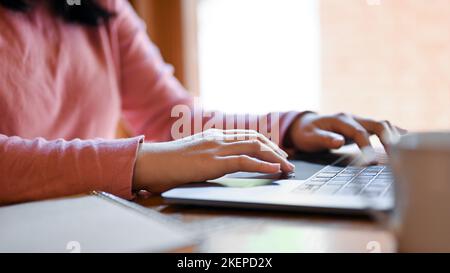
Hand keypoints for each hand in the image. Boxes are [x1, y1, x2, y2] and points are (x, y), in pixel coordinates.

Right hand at [133, 129, 294, 192]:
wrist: (153, 162)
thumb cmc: (169, 162)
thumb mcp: (193, 153)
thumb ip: (208, 154)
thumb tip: (217, 163)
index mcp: (214, 135)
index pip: (247, 135)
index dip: (266, 142)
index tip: (277, 152)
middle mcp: (219, 138)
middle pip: (255, 138)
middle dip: (275, 150)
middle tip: (288, 160)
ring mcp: (217, 148)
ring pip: (254, 147)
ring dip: (275, 157)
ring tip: (287, 167)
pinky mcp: (214, 161)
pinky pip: (244, 161)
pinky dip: (263, 165)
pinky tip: (274, 170)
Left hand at [288, 112, 405, 152]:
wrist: (304, 125)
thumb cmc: (306, 133)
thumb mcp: (309, 137)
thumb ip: (323, 139)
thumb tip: (339, 142)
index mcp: (340, 120)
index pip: (359, 132)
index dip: (367, 146)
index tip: (372, 162)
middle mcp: (352, 118)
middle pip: (378, 124)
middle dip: (389, 139)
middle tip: (397, 157)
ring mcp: (359, 121)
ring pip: (382, 124)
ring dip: (394, 136)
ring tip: (404, 152)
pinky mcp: (362, 127)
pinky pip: (381, 128)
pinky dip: (393, 134)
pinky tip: (405, 141)